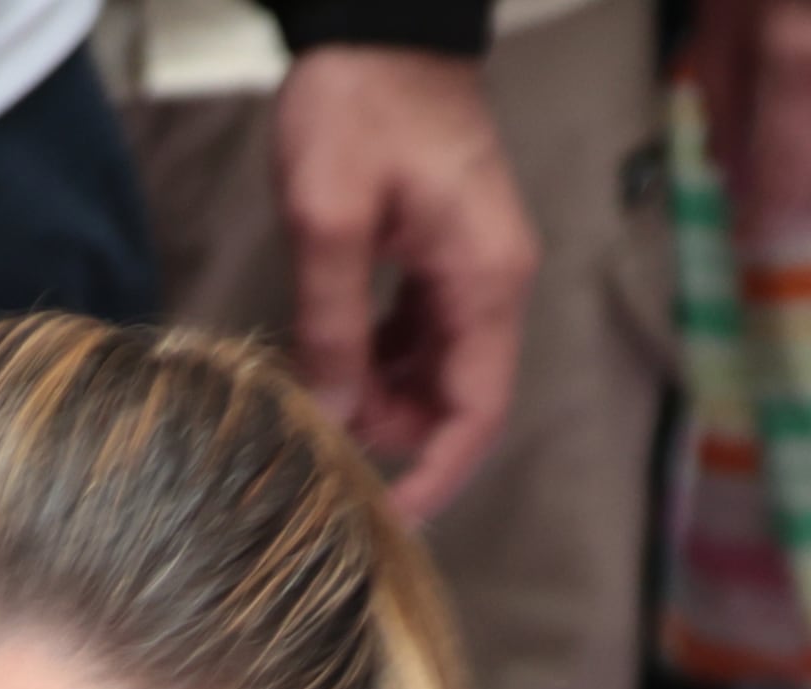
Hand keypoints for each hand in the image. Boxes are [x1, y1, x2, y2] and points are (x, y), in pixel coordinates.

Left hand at [271, 46, 538, 520]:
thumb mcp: (328, 214)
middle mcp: (494, 283)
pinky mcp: (442, 255)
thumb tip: (333, 412)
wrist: (379, 22)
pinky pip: (419, 334)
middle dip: (394, 432)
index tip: (384, 517)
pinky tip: (329, 353)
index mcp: (486, 279)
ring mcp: (470, 269)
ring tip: (316, 389)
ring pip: (435, 372)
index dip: (434, 476)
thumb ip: (332, 321)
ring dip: (380, 397)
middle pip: (456, 399)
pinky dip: (378, 358)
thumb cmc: (360, 102)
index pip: (476, 412)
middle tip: (321, 433)